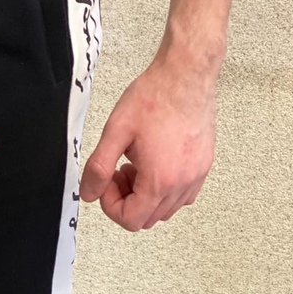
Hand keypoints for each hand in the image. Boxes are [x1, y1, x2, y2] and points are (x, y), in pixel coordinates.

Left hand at [79, 52, 216, 230]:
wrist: (187, 73)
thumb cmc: (155, 97)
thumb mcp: (115, 132)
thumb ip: (98, 168)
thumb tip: (88, 194)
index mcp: (159, 180)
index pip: (131, 220)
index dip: (110, 206)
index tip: (106, 181)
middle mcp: (183, 184)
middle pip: (147, 218)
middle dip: (126, 201)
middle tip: (118, 172)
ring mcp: (197, 175)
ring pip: (165, 209)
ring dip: (145, 196)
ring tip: (136, 165)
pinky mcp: (204, 165)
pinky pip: (183, 196)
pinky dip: (164, 190)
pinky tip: (155, 164)